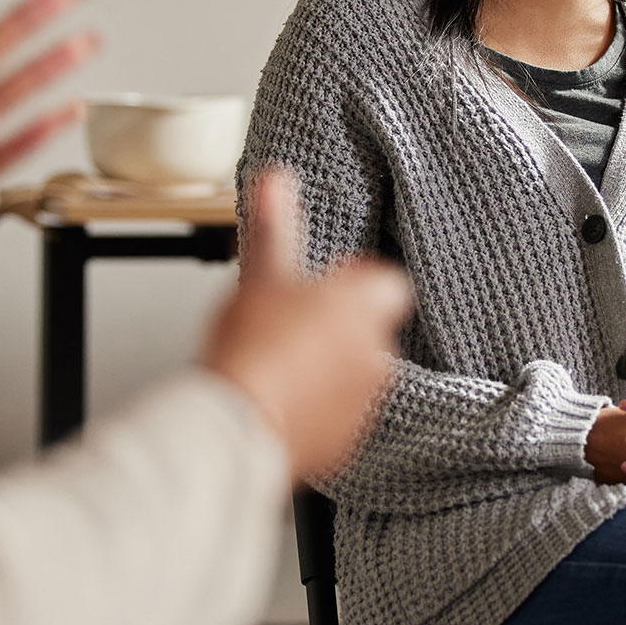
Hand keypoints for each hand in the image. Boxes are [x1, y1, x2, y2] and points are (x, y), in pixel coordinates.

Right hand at [205, 170, 407, 482]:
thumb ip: (276, 225)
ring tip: (281, 365)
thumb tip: (277, 180)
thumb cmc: (252, 348)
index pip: (387, 282)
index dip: (355, 282)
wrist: (238, 423)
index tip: (324, 285)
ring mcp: (365, 403)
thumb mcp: (261, 275)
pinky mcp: (348, 444)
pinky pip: (340, 417)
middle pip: (370, 330)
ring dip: (329, 369)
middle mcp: (377, 355)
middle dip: (338, 328)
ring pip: (355, 375)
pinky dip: (319, 410)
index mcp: (365, 307)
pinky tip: (282, 401)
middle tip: (291, 325)